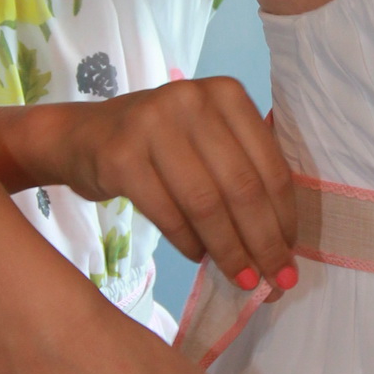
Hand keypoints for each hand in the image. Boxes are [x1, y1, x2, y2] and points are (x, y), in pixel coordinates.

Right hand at [45, 78, 298, 293]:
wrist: (83, 137)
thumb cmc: (159, 144)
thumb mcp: (207, 138)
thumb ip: (244, 173)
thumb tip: (282, 245)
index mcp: (227, 93)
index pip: (269, 166)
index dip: (284, 219)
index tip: (290, 256)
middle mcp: (191, 100)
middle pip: (241, 187)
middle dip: (263, 242)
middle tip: (275, 280)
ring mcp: (152, 125)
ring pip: (206, 204)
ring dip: (228, 250)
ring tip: (241, 278)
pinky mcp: (121, 155)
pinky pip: (167, 212)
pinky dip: (188, 242)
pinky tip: (199, 257)